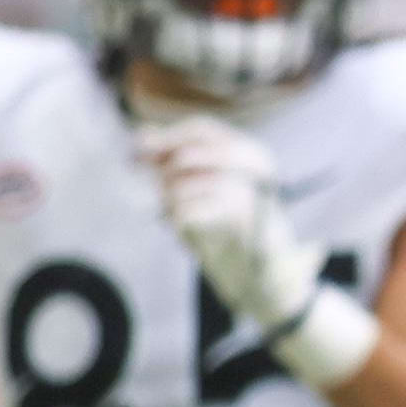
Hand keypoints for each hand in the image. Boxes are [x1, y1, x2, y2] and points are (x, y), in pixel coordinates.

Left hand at [137, 115, 322, 327]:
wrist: (267, 278)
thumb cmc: (232, 229)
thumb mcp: (205, 187)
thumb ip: (175, 159)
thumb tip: (141, 134)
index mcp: (251, 152)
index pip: (202, 129)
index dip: (167, 137)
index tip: (138, 152)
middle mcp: (258, 167)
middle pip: (192, 154)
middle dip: (166, 172)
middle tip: (158, 190)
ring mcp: (254, 192)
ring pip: (188, 182)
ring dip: (170, 200)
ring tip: (174, 214)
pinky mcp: (245, 223)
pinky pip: (190, 211)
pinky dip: (177, 220)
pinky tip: (181, 230)